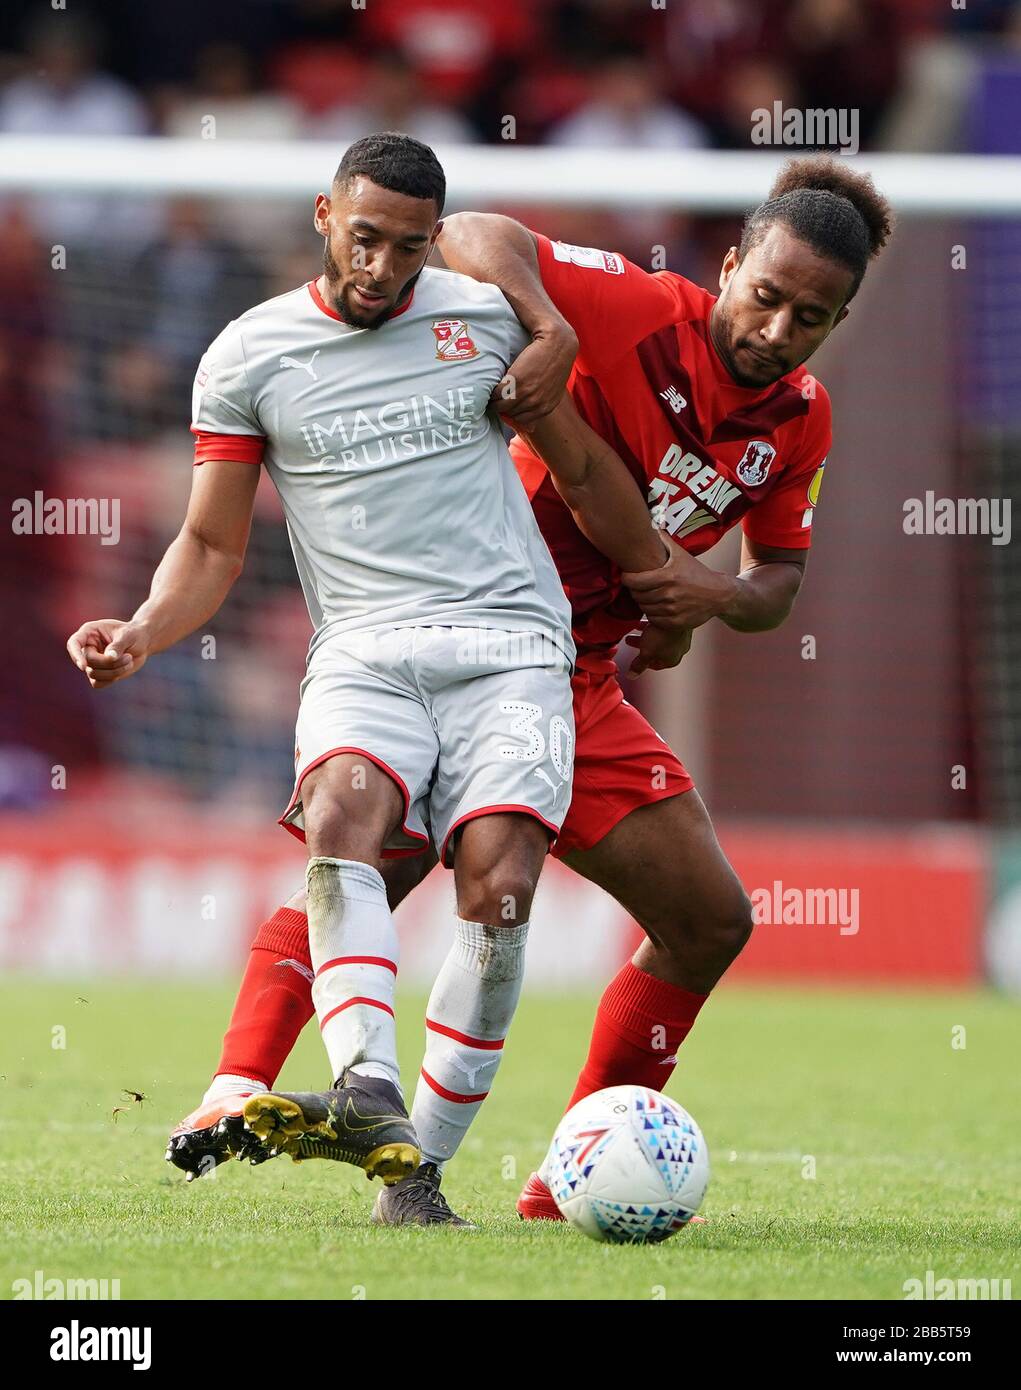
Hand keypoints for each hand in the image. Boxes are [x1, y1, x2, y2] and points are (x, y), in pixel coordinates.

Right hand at [66, 618, 150, 689]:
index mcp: (90, 632)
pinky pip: (97, 683)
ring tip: (129, 660)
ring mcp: (92, 661)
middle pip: (87, 662)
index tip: (83, 665)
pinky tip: (124, 668)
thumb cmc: (134, 634)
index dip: (75, 654)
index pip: (73, 643)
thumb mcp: (128, 635)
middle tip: (129, 657)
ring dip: (114, 671)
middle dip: (109, 663)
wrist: (143, 643)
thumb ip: (118, 645)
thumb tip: (109, 657)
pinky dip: (112, 679)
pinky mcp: (98, 673)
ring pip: (93, 674)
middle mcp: (87, 647)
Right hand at [491, 321, 577, 426]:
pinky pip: (496, 393)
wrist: (556, 341)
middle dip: (501, 408)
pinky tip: (491, 384)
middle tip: (494, 398)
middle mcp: (536, 404)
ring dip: (493, 400)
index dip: (511, 413)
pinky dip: (491, 390)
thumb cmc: (554, 360)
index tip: (505, 405)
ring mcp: (525, 394)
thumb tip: (531, 427)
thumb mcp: (553, 389)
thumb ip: (542, 404)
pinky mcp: (515, 381)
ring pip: (500, 406)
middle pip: (509, 414)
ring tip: (490, 393)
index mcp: (546, 407)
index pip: (521, 420)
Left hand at [623, 530, 738, 628]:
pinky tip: (656, 606)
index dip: (627, 579)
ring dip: (643, 602)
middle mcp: (669, 595)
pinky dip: (652, 614)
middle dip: (634, 590)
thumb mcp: (681, 555)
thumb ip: (664, 541)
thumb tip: (650, 525)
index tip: (626, 576)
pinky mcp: (675, 623)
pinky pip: (653, 619)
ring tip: (647, 595)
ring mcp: (672, 610)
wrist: (718, 594)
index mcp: (668, 577)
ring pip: (644, 608)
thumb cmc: (697, 573)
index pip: (635, 581)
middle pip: (637, 596)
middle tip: (637, 586)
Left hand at [625, 622, 692, 676]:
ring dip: (646, 634)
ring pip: (659, 637)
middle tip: (629, 639)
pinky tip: (644, 618)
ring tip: (634, 626)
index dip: (643, 663)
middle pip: (656, 650)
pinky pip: (663, 626)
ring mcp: (680, 635)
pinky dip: (653, 625)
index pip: (656, 665)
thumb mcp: (646, 653)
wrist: (676, 613)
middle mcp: (679, 649)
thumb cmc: (663, 636)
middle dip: (641, 646)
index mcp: (672, 660)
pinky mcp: (679, 623)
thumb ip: (639, 665)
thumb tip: (632, 676)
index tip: (634, 658)